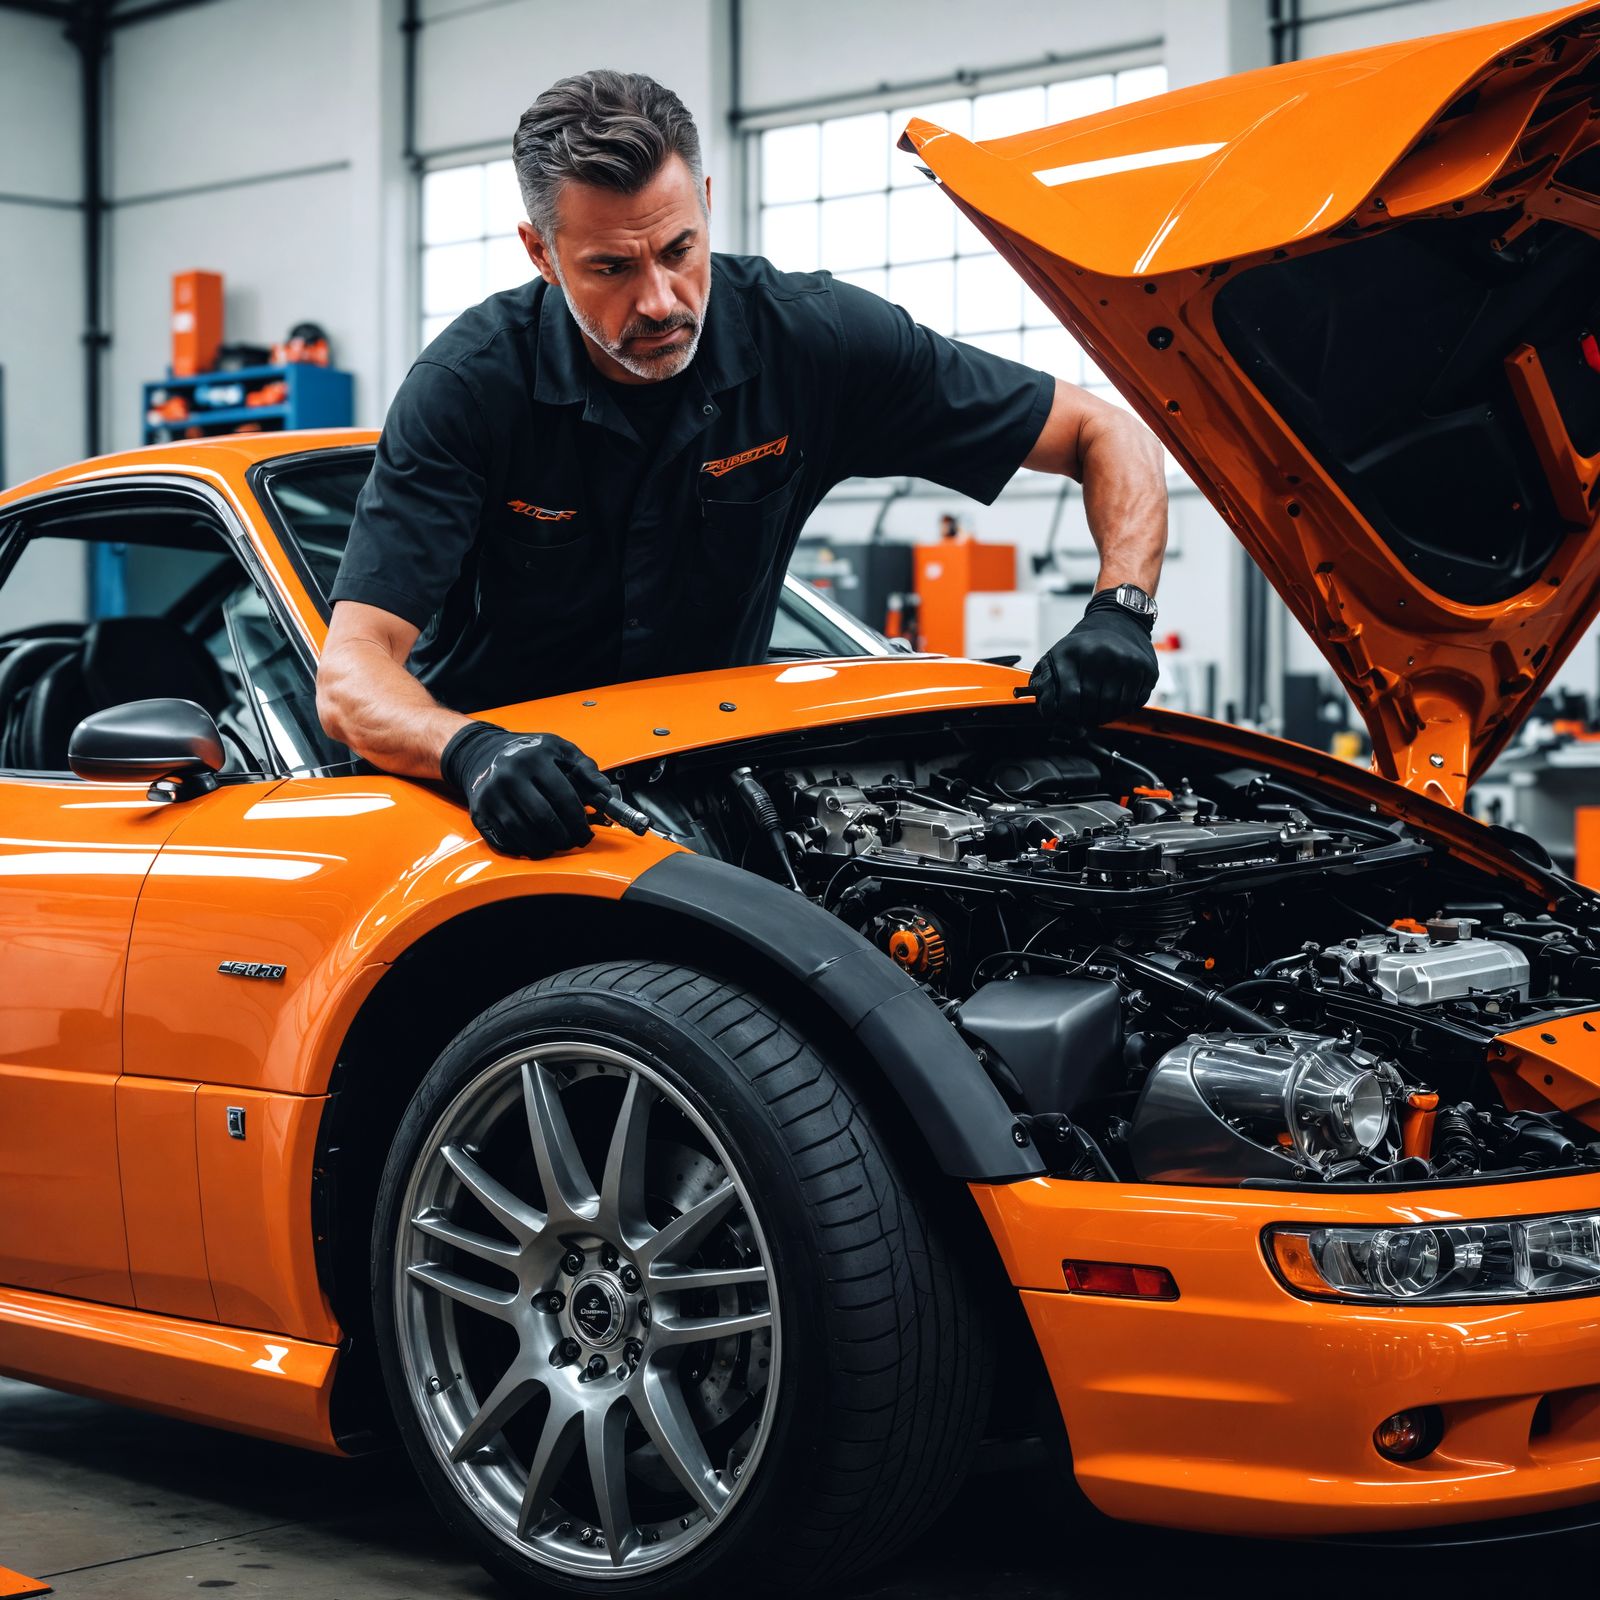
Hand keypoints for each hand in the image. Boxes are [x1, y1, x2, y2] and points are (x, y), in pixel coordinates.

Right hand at [440, 722, 614, 857]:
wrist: (484, 753)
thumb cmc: (529, 754)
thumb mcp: (560, 750)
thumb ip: (586, 768)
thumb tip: (606, 793)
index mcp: (534, 759)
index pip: (563, 797)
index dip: (578, 820)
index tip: (586, 832)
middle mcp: (509, 776)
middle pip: (543, 819)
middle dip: (564, 837)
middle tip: (573, 842)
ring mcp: (491, 796)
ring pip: (523, 834)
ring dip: (545, 847)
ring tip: (556, 844)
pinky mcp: (479, 812)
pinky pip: (504, 840)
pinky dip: (523, 848)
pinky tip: (534, 843)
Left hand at [1030, 590, 1158, 726]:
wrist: (1120, 619)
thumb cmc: (1085, 644)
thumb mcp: (1060, 653)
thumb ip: (1047, 680)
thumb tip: (1046, 710)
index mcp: (1074, 653)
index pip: (1070, 698)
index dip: (1070, 713)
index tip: (1071, 715)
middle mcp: (1101, 655)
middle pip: (1093, 704)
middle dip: (1088, 716)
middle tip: (1087, 717)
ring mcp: (1126, 662)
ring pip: (1114, 706)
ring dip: (1107, 715)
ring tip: (1101, 711)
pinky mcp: (1145, 668)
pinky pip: (1134, 702)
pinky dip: (1124, 708)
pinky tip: (1117, 701)